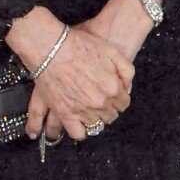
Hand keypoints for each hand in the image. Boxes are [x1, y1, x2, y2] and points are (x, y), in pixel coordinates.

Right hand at [34, 0, 157, 143]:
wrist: (52, 48)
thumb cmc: (80, 46)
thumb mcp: (113, 51)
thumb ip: (126, 71)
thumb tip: (127, 88)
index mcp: (113, 88)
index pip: (123, 104)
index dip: (119, 99)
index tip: (113, 95)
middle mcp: (100, 102)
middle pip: (111, 115)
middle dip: (108, 108)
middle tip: (100, 100)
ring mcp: (82, 110)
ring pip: (96, 125)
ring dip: (95, 118)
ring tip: (89, 109)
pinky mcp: (65, 114)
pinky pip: (77, 133)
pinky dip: (80, 131)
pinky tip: (79, 123)